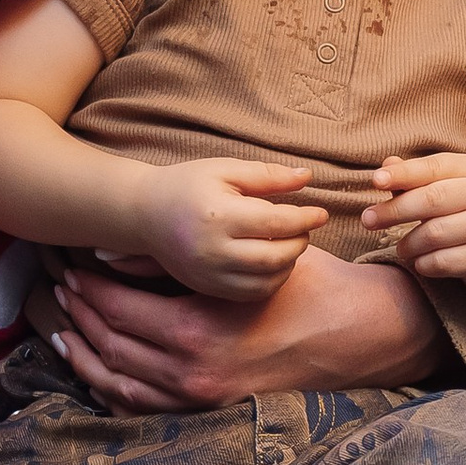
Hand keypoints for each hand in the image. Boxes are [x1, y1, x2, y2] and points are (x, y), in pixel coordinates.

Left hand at [47, 240, 442, 412]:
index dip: (87, 288)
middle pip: (109, 346)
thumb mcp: (244, 261)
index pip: (115, 310)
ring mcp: (200, 400)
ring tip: (66, 332)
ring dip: (86, 357)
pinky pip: (146, 410)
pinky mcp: (213, 413)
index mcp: (194, 331)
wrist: (364, 336)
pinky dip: (114, 393)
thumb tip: (112, 250)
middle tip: (61, 292)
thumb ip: (175, 261)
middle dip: (79, 316)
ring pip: (118, 384)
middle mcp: (189, 374)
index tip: (71, 268)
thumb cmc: (311, 286)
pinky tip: (101, 375)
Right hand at [129, 158, 329, 301]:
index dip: (306, 218)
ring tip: (288, 244)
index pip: (277, 223)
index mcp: (219, 215)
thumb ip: (267, 175)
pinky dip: (270, 281)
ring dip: (288, 264)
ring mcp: (209, 274)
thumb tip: (307, 177)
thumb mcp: (225, 170)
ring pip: (266, 281)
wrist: (145, 215)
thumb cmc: (188, 185)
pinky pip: (250, 294)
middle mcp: (213, 250)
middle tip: (304, 229)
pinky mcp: (207, 288)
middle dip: (299, 243)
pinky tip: (271, 262)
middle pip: (275, 257)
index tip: (320, 213)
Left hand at [363, 152, 465, 286]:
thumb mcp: (445, 187)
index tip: (375, 180)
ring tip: (403, 247)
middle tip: (368, 220)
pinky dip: (424, 264)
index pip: (434, 167)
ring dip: (409, 244)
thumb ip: (415, 178)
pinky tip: (421, 262)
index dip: (402, 174)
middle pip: (431, 200)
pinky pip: (444, 262)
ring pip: (434, 234)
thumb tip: (386, 166)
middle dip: (394, 211)